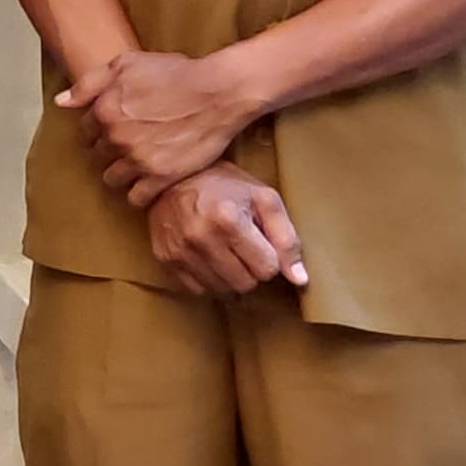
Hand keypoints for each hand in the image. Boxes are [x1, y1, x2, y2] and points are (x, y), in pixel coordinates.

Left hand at [62, 50, 265, 207]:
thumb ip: (89, 83)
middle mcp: (116, 137)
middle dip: (108, 153)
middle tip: (126, 148)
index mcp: (104, 110)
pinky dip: (139, 193)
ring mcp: (138, 159)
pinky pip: (136, 198)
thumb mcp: (126, 64)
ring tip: (136, 167)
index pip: (85, 132)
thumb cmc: (174, 73)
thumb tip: (61, 102)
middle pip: (97, 157)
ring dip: (121, 174)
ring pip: (112, 179)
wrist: (217, 92)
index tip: (112, 131)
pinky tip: (149, 182)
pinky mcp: (161, 177)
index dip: (98, 131)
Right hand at [149, 165, 308, 298]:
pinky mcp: (166, 258)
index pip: (267, 269)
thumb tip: (299, 278)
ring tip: (224, 249)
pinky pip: (199, 289)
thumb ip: (286, 237)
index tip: (260, 241)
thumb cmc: (223, 185)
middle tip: (243, 245)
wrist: (175, 175)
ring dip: (230, 275)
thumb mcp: (263, 198)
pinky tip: (206, 256)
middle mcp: (201, 237)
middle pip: (246, 283)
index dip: (269, 256)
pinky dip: (208, 277)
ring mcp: (180, 250)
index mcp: (228, 219)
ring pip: (222, 290)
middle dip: (251, 268)